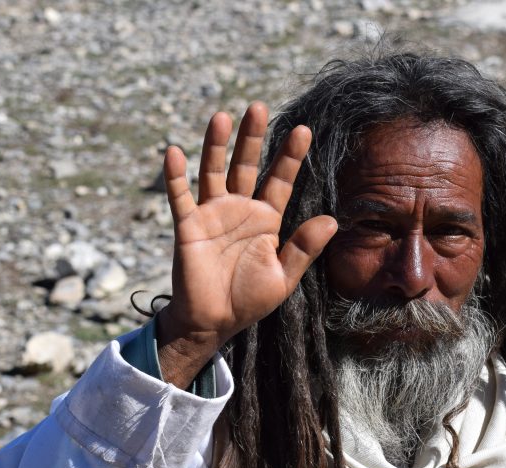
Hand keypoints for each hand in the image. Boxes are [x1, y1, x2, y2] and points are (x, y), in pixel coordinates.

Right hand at [155, 103, 336, 387]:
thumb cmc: (249, 300)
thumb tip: (331, 219)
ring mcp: (213, 214)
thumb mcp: (283, 277)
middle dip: (253, 138)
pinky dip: (175, 176)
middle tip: (259, 107)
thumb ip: (304, 248)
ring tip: (222, 116)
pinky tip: (174, 152)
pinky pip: (180, 197)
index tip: (304, 131)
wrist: (214, 322)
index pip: (281, 181)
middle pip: (247, 166)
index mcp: (266, 220)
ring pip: (214, 171)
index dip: (291, 157)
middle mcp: (240, 209)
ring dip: (216, 145)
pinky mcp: (188, 226)